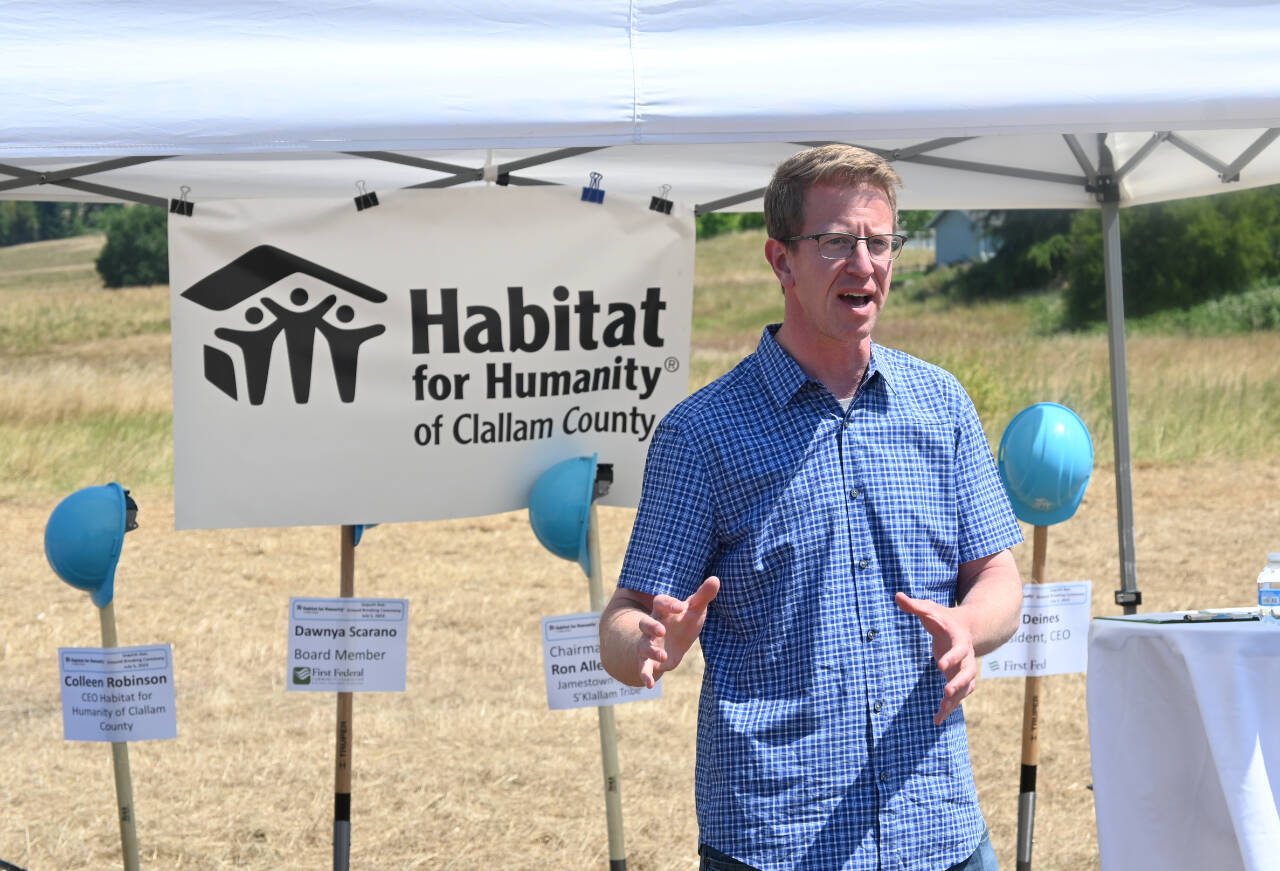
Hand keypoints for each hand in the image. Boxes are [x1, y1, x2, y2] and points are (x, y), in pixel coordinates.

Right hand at [635, 576, 719, 687]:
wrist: (672, 645)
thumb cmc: (683, 623)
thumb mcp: (694, 610)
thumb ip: (703, 596)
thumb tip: (716, 579)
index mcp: (662, 612)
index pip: (660, 603)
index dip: (669, 604)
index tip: (681, 607)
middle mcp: (652, 627)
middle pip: (645, 623)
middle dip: (651, 626)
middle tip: (662, 630)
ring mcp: (648, 644)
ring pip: (643, 645)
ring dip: (651, 651)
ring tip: (664, 656)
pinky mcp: (648, 660)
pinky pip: (643, 667)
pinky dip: (644, 675)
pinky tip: (649, 685)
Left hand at [895, 591, 977, 724]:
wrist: (965, 628)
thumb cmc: (943, 619)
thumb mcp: (931, 610)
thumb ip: (915, 606)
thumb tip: (897, 595)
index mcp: (960, 640)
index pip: (960, 650)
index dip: (952, 657)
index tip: (940, 665)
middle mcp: (967, 658)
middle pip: (968, 673)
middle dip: (958, 683)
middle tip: (946, 692)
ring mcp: (965, 671)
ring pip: (965, 689)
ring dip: (955, 700)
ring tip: (941, 710)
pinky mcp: (959, 680)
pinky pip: (958, 697)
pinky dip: (949, 708)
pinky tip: (937, 719)